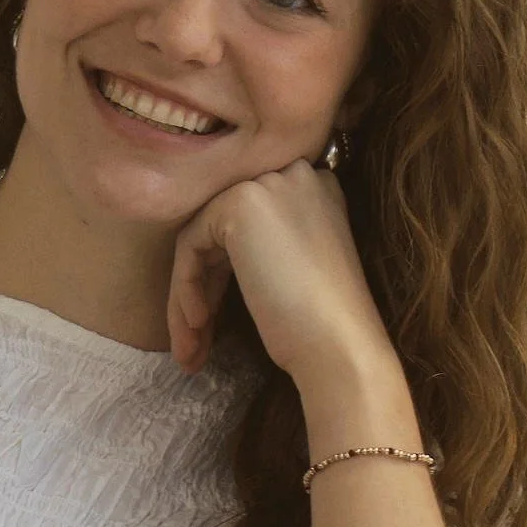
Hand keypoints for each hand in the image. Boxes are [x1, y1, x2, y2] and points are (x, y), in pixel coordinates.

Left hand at [165, 155, 402, 404]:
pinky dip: (187, 287)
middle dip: (204, 289)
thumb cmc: (321, 323)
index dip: (224, 275)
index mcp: (315, 190)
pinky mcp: (240, 203)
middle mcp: (294, 176)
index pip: (249, 225)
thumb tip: (206, 256)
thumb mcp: (294, 267)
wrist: (339, 342)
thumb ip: (261, 244)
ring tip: (188, 350)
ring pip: (203, 240)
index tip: (214, 321)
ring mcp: (268, 185)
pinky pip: (191, 245)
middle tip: (196, 338)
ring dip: (189, 296)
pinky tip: (199, 323)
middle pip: (223, 231)